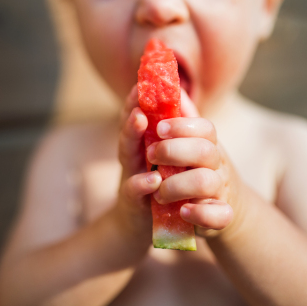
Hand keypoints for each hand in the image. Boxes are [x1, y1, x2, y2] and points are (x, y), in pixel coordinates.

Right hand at [114, 86, 161, 242]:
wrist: (136, 226)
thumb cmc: (151, 186)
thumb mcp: (158, 157)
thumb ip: (164, 132)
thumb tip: (179, 97)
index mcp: (139, 146)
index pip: (136, 117)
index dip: (138, 98)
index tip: (144, 79)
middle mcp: (131, 158)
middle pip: (129, 129)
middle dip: (132, 107)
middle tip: (139, 89)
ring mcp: (129, 178)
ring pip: (127, 154)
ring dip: (131, 135)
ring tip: (139, 118)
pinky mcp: (133, 203)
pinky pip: (135, 192)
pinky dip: (142, 184)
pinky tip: (153, 179)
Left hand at [146, 90, 237, 236]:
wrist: (217, 211)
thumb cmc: (195, 171)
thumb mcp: (186, 144)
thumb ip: (179, 118)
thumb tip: (171, 83)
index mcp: (208, 144)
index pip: (203, 127)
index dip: (180, 125)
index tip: (157, 127)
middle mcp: (217, 165)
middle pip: (204, 150)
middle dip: (173, 151)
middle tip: (151, 156)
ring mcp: (220, 191)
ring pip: (206, 182)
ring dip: (176, 185)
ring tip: (158, 191)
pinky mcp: (220, 216)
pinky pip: (218, 215)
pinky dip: (199, 213)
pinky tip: (183, 211)